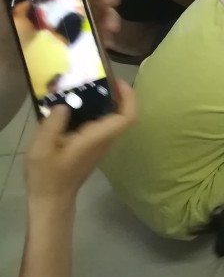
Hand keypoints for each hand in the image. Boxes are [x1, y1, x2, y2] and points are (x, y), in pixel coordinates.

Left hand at [1, 0, 120, 45]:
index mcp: (28, 3)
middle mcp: (43, 16)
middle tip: (114, 6)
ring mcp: (55, 38)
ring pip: (88, 19)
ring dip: (106, 18)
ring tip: (114, 29)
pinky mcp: (64, 58)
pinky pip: (88, 43)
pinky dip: (102, 40)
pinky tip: (109, 44)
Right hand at [27, 82, 136, 209]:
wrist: (52, 199)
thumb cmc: (47, 176)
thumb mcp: (41, 150)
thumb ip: (52, 125)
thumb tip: (64, 104)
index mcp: (96, 139)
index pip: (126, 118)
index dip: (129, 98)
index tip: (118, 82)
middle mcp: (104, 140)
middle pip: (124, 115)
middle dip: (119, 94)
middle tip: (101, 78)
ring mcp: (101, 144)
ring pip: (114, 119)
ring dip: (108, 101)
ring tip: (88, 85)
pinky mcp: (94, 146)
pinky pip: (102, 123)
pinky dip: (97, 110)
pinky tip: (77, 103)